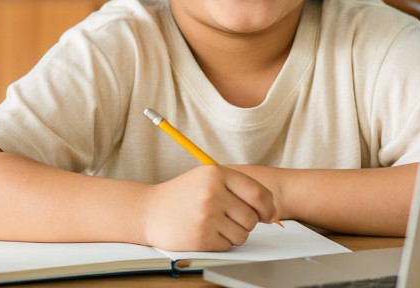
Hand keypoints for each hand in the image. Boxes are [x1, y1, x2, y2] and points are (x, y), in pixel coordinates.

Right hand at [138, 165, 276, 250]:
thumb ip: (237, 187)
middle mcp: (213, 193)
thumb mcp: (206, 178)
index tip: (267, 214)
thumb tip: (270, 209)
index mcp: (216, 173)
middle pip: (252, 217)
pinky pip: (228, 245)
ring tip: (216, 225)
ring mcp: (207, 216)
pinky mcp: (201, 237)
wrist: (148, 211)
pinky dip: (221, 242)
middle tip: (232, 219)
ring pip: (243, 234)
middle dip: (248, 222)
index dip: (268, 207)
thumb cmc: (181, 195)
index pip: (258, 193)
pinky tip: (206, 232)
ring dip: (234, 233)